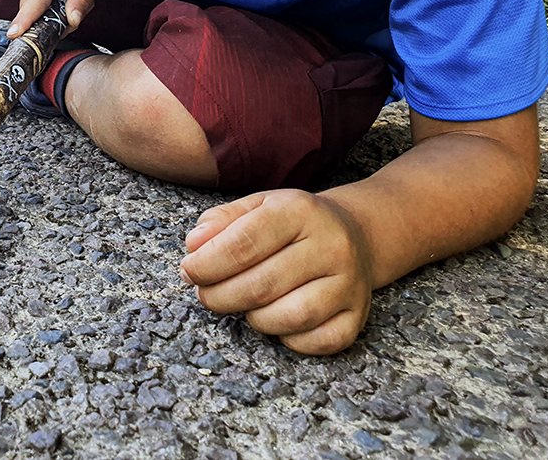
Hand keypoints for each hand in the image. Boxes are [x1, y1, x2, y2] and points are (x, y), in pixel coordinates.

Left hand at [179, 190, 374, 354]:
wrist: (355, 234)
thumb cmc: (293, 223)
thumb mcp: (257, 206)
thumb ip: (220, 221)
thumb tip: (194, 246)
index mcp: (300, 211)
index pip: (244, 243)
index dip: (207, 264)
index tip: (189, 271)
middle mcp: (331, 246)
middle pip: (262, 285)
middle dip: (220, 296)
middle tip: (204, 294)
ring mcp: (349, 284)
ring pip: (290, 317)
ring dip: (253, 318)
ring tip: (241, 304)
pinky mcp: (358, 316)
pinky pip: (317, 342)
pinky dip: (288, 339)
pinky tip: (275, 319)